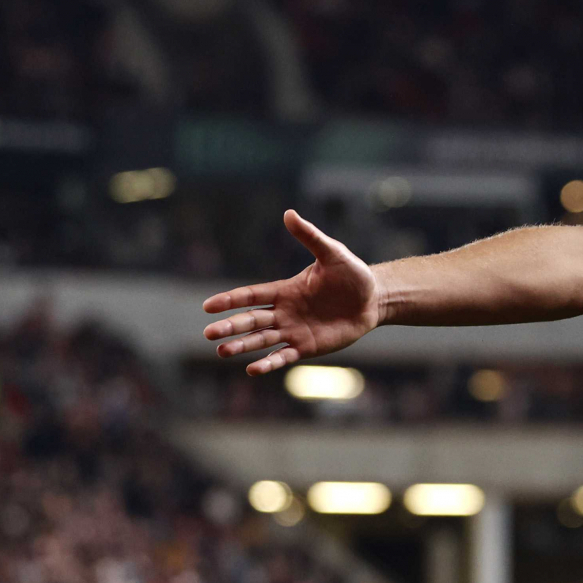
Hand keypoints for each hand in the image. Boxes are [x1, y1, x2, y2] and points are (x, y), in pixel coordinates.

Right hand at [202, 209, 383, 375]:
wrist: (374, 299)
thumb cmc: (352, 274)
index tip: (209, 306)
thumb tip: (289, 213)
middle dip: (230, 326)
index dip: (230, 300)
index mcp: (285, 290)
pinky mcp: (307, 346)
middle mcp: (284, 312)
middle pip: (251, 320)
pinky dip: (269, 363)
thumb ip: (310, 237)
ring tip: (222, 351)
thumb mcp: (332, 253)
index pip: (251, 295)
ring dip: (242, 346)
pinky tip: (253, 369)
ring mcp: (294, 331)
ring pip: (262, 340)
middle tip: (209, 333)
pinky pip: (284, 356)